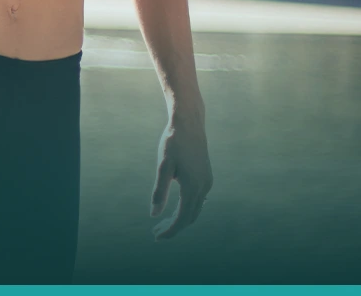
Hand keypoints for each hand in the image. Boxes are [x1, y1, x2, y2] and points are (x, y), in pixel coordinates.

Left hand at [150, 112, 212, 240]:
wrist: (189, 123)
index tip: (157, 237)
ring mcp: (207, 182)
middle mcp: (203, 187)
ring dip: (180, 218)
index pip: (182, 218)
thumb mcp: (163, 166)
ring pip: (195, 209)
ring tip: (162, 223)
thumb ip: (159, 191)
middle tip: (156, 232)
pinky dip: (187, 208)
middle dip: (173, 228)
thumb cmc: (173, 142)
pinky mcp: (206, 177)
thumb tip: (154, 214)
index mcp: (192, 187)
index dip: (170, 231)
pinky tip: (175, 207)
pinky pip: (199, 200)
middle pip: (190, 217)